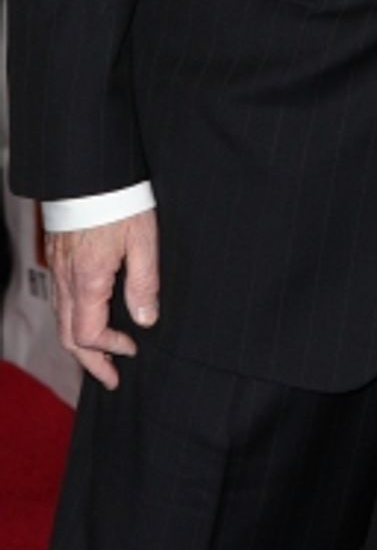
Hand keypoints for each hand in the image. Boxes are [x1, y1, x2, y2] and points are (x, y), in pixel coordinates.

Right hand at [45, 209, 159, 389]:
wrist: (90, 172)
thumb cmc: (119, 201)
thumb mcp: (143, 240)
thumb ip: (144, 282)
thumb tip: (145, 319)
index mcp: (87, 281)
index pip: (88, 335)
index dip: (110, 350)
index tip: (132, 349)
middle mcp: (66, 280)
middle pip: (68, 337)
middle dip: (88, 361)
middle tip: (109, 377)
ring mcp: (58, 269)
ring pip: (61, 320)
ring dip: (79, 343)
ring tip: (100, 354)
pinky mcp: (58, 257)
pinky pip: (60, 300)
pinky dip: (72, 320)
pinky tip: (89, 316)